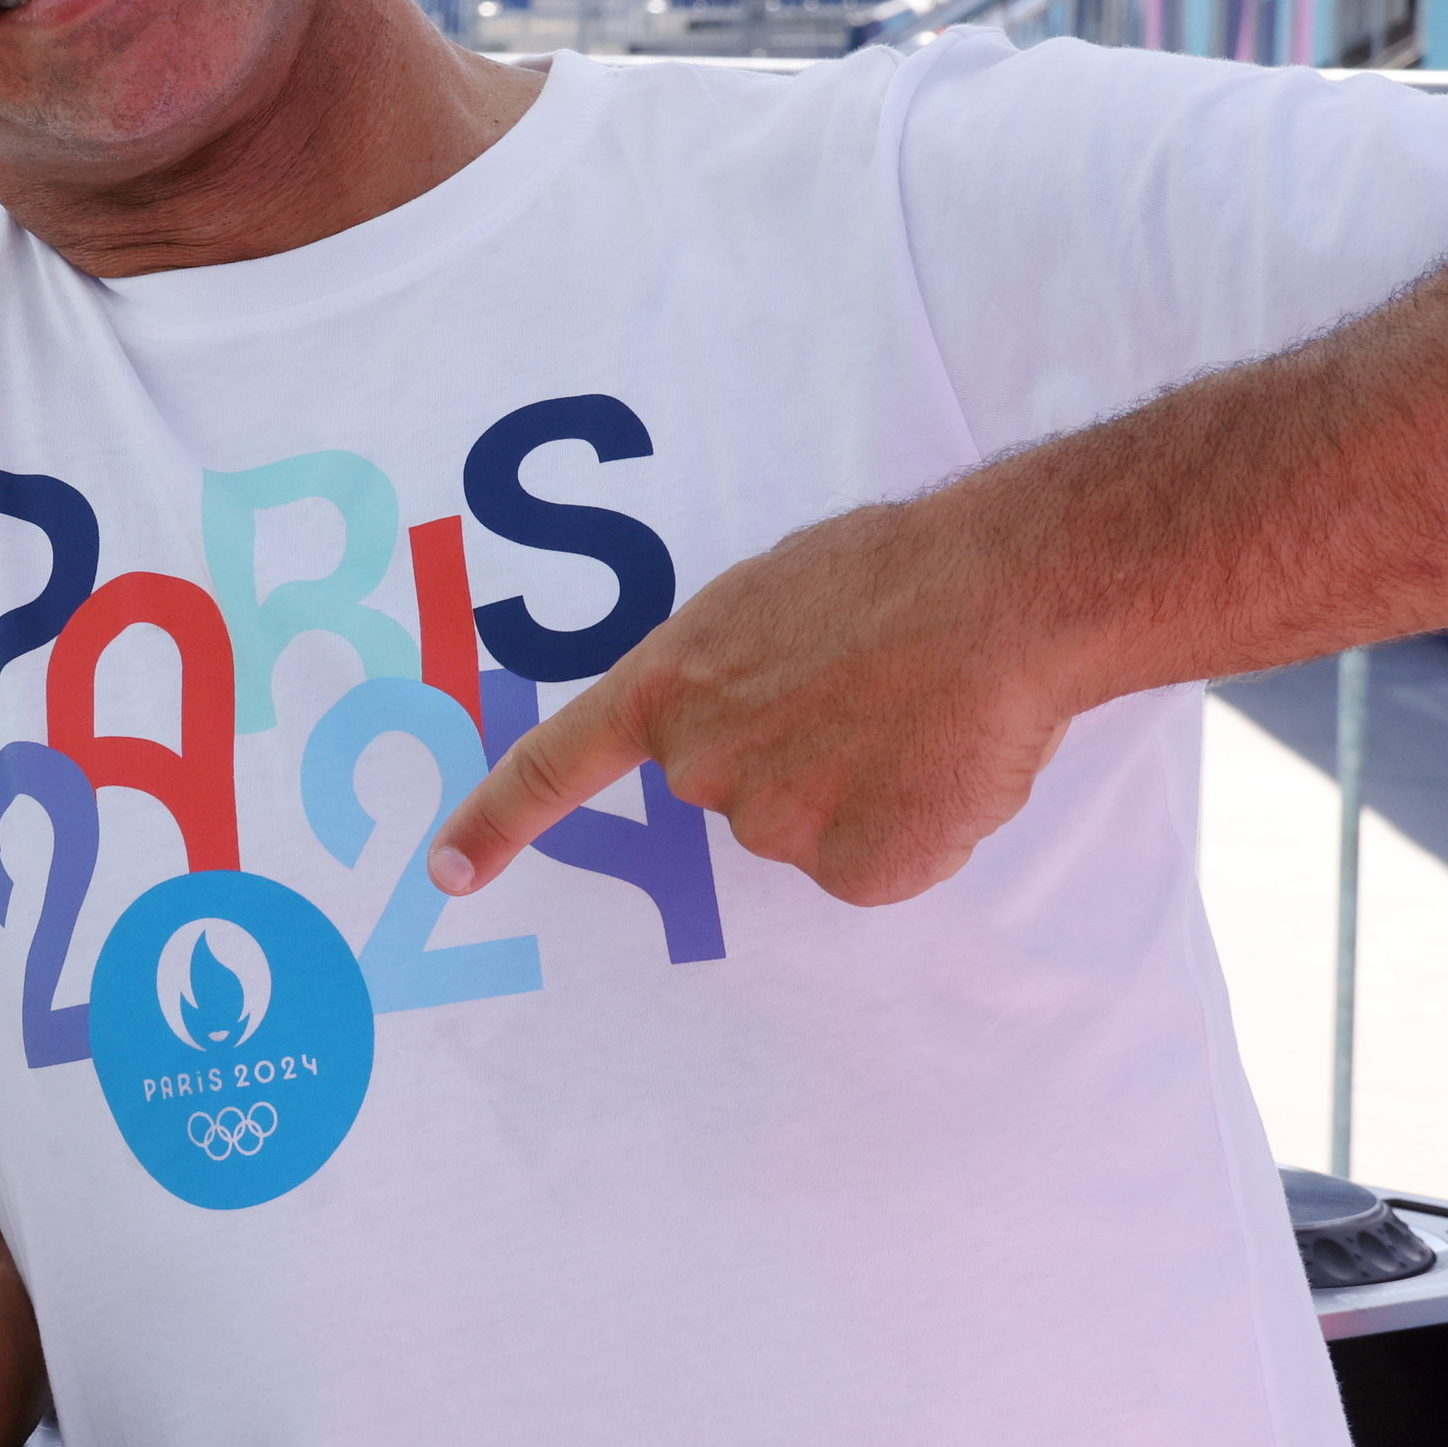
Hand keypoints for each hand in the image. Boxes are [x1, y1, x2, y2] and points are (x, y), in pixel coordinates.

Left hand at [426, 493, 1087, 908]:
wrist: (1001, 594)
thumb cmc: (895, 574)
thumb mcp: (765, 601)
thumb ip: (727, 671)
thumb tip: (752, 709)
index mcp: (669, 684)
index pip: (555, 766)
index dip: (497, 822)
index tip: (446, 872)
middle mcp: (702, 765)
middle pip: (731, 792)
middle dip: (790, 755)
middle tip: (863, 690)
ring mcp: (774, 826)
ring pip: (807, 830)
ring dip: (858, 788)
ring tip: (912, 715)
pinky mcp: (854, 871)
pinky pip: (870, 865)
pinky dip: (909, 830)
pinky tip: (938, 766)